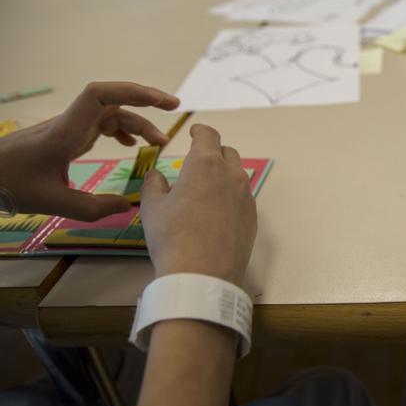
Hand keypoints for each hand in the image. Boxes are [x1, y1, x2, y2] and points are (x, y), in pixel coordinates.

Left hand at [0, 82, 178, 220]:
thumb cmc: (12, 186)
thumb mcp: (54, 204)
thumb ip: (94, 208)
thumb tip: (128, 207)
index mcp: (67, 132)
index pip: (99, 95)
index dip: (133, 91)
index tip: (160, 102)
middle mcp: (71, 123)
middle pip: (114, 101)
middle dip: (145, 100)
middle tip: (176, 107)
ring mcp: (70, 127)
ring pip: (111, 113)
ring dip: (138, 122)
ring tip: (159, 143)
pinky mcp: (68, 136)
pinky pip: (102, 124)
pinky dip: (123, 130)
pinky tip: (132, 146)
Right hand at [140, 125, 256, 286]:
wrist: (203, 275)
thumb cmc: (172, 237)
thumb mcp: (152, 207)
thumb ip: (154, 184)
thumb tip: (158, 175)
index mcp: (206, 165)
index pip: (208, 135)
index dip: (200, 131)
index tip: (194, 131)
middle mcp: (232, 176)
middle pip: (227, 153)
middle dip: (213, 152)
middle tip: (197, 162)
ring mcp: (246, 197)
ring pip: (237, 175)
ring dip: (223, 174)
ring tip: (205, 188)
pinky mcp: (253, 218)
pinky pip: (243, 198)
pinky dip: (231, 196)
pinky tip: (216, 212)